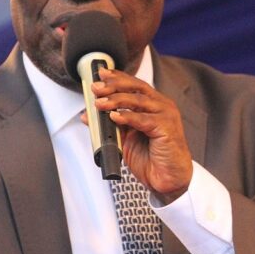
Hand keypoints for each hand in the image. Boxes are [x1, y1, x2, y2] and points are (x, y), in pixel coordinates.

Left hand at [90, 68, 192, 203]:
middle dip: (114, 85)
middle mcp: (162, 106)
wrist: (168, 180)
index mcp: (154, 104)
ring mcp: (166, 116)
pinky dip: (127, 117)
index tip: (101, 73)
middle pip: (136, 88)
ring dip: (116, 100)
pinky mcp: (167, 129)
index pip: (134, 85)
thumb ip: (108, 124)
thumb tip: (87, 116)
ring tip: (100, 103)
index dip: (117, 77)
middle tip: (96, 88)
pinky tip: (114, 117)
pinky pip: (143, 120)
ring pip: (138, 101)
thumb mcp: (124, 138)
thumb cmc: (151, 158)